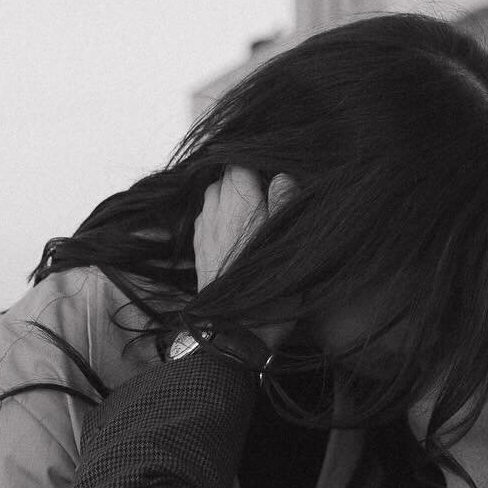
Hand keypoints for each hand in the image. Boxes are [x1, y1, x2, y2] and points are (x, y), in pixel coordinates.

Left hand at [192, 168, 295, 289]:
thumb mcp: (288, 237)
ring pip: (213, 196)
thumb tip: (281, 175)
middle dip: (243, 178)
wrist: (236, 324)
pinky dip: (218, 215)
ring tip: (250, 210)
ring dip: (229, 196)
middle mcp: (217, 210)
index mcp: (240, 201)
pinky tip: (234, 229)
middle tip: (265, 191)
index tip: (269, 170)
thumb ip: (284, 200)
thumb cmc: (268, 281)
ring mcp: (205, 229)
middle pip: (225, 177)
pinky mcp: (199, 247)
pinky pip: (205, 217)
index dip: (255, 163)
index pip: (239, 163)